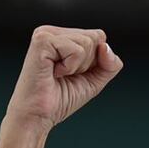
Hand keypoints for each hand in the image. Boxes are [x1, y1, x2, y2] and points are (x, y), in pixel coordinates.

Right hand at [4, 25, 123, 132]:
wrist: (38, 116)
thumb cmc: (60, 99)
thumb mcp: (95, 80)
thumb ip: (110, 64)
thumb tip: (106, 46)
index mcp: (63, 36)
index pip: (99, 37)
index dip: (95, 61)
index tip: (74, 74)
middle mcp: (54, 32)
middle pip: (96, 37)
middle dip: (87, 63)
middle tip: (65, 75)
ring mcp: (46, 34)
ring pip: (88, 43)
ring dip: (77, 67)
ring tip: (58, 74)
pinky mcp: (42, 40)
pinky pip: (76, 50)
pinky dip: (70, 67)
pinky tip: (53, 73)